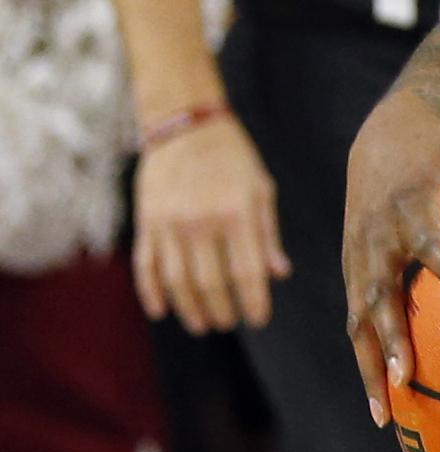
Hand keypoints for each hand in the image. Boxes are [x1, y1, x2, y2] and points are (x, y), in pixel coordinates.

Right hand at [132, 115, 288, 332]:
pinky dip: (152, 292)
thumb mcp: (262, 190)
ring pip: (177, 281)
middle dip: (222, 310)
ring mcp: (169, 224)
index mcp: (237, 214)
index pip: (247, 272)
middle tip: (229, 323)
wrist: (185, 127)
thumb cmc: (233, 159)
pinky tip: (162, 311)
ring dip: (190, 309)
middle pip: (210, 283)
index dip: (254, 302)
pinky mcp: (147, 223)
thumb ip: (268, 234)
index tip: (259, 318)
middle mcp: (201, 222)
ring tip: (202, 324)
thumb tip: (279, 274)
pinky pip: (146, 266)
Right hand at [341, 92, 439, 424]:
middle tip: (409, 376)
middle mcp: (377, 238)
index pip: (426, 238)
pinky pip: (358, 326)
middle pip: (379, 294)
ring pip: (359, 321)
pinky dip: (367, 364)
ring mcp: (359, 262)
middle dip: (391, 337)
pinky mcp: (355, 277)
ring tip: (386, 415)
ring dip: (370, 367)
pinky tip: (385, 407)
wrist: (381, 141)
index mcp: (409, 206)